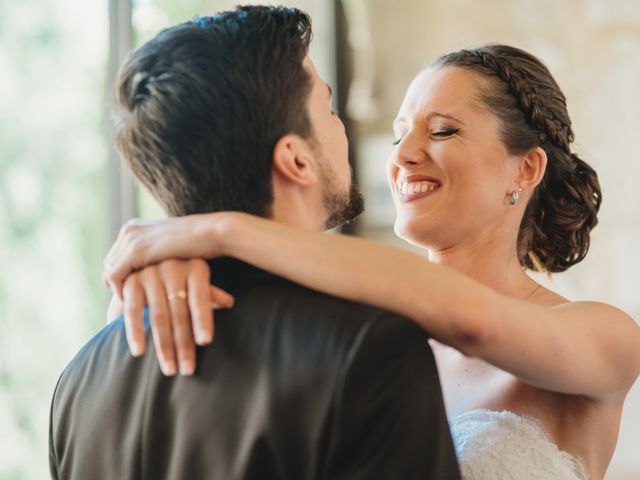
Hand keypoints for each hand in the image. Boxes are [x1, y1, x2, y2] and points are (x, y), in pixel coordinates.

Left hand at [103, 213, 235, 298]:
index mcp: (137, 227)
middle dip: (118, 285)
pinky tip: (136, 303)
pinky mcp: (135, 251)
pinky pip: (115, 277)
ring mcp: (131, 240)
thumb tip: (154, 267)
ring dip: (119, 291)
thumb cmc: (202, 242)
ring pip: (110, 273)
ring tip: (131, 308)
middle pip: (109, 264)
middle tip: (129, 303)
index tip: (134, 293)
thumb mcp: (173, 246)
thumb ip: (158, 254)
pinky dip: (121, 292)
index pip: (117, 256)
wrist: (213, 232)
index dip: (124, 276)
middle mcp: (129, 231)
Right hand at [121, 258, 233, 375]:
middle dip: (184, 344)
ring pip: (159, 316)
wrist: (147, 261)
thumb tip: (228, 302)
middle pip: (180, 312)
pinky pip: (133, 311)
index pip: (201, 298)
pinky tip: (139, 353)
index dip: (203, 319)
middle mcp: (172, 267)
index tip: (205, 342)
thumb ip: (209, 293)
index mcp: (195, 267)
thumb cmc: (182, 277)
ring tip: (170, 369)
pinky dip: (135, 333)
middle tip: (187, 370)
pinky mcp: (130, 282)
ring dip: (163, 346)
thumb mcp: (197, 282)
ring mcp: (150, 273)